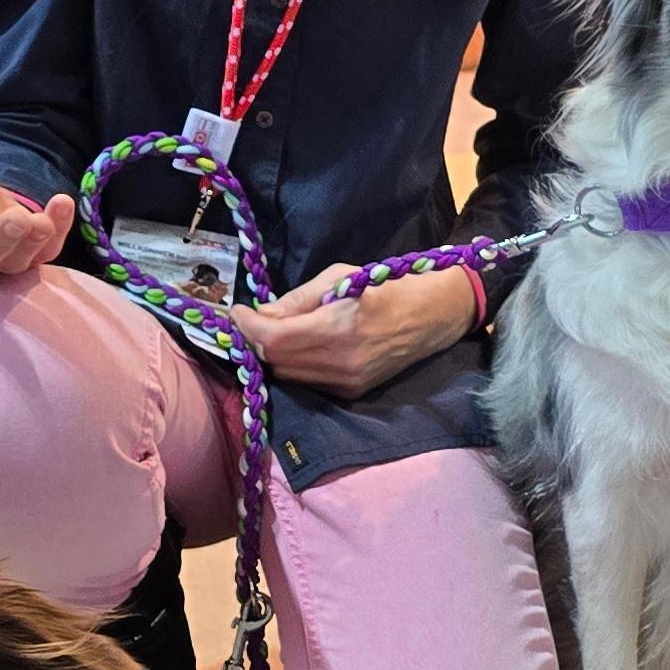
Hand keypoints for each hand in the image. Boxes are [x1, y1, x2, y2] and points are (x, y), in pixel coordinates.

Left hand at [231, 260, 479, 396]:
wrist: (431, 316)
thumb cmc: (385, 287)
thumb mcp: (340, 277)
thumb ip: (298, 300)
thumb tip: (262, 314)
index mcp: (338, 328)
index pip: (274, 338)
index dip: (248, 326)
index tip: (238, 311)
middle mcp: (341, 362)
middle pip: (276, 360)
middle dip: (257, 340)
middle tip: (254, 320)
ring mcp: (347, 382)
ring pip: (288, 375)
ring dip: (274, 355)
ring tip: (275, 332)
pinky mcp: (352, 392)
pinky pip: (308, 382)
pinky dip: (296, 365)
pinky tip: (300, 348)